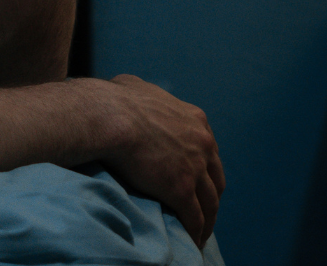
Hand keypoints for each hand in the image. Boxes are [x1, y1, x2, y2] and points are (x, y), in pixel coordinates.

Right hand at [99, 73, 223, 248]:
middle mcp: (202, 143)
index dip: (204, 167)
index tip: (197, 179)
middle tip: (202, 208)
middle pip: (216, 177)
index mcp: (195, 119)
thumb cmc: (115, 100)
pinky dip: (195, 231)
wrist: (110, 116)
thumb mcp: (135, 86)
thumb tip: (128, 88)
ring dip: (208, 220)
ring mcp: (195, 167)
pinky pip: (194, 217)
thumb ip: (141, 92)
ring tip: (200, 233)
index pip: (208, 149)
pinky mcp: (181, 189)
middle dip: (210, 194)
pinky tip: (192, 241)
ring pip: (210, 202)